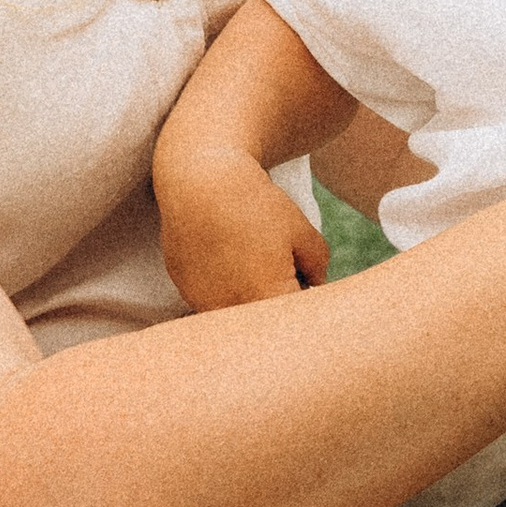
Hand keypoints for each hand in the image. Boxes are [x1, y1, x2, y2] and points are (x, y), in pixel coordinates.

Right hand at [156, 147, 330, 308]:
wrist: (203, 182)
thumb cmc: (256, 204)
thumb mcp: (302, 232)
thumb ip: (318, 267)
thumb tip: (316, 285)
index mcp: (265, 297)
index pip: (295, 322)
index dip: (304, 303)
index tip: (304, 281)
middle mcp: (231, 308)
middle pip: (264, 324)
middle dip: (278, 304)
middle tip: (281, 267)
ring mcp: (203, 302)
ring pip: (237, 317)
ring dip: (250, 300)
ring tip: (252, 259)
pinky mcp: (186, 291)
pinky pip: (213, 302)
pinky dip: (225, 289)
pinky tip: (228, 258)